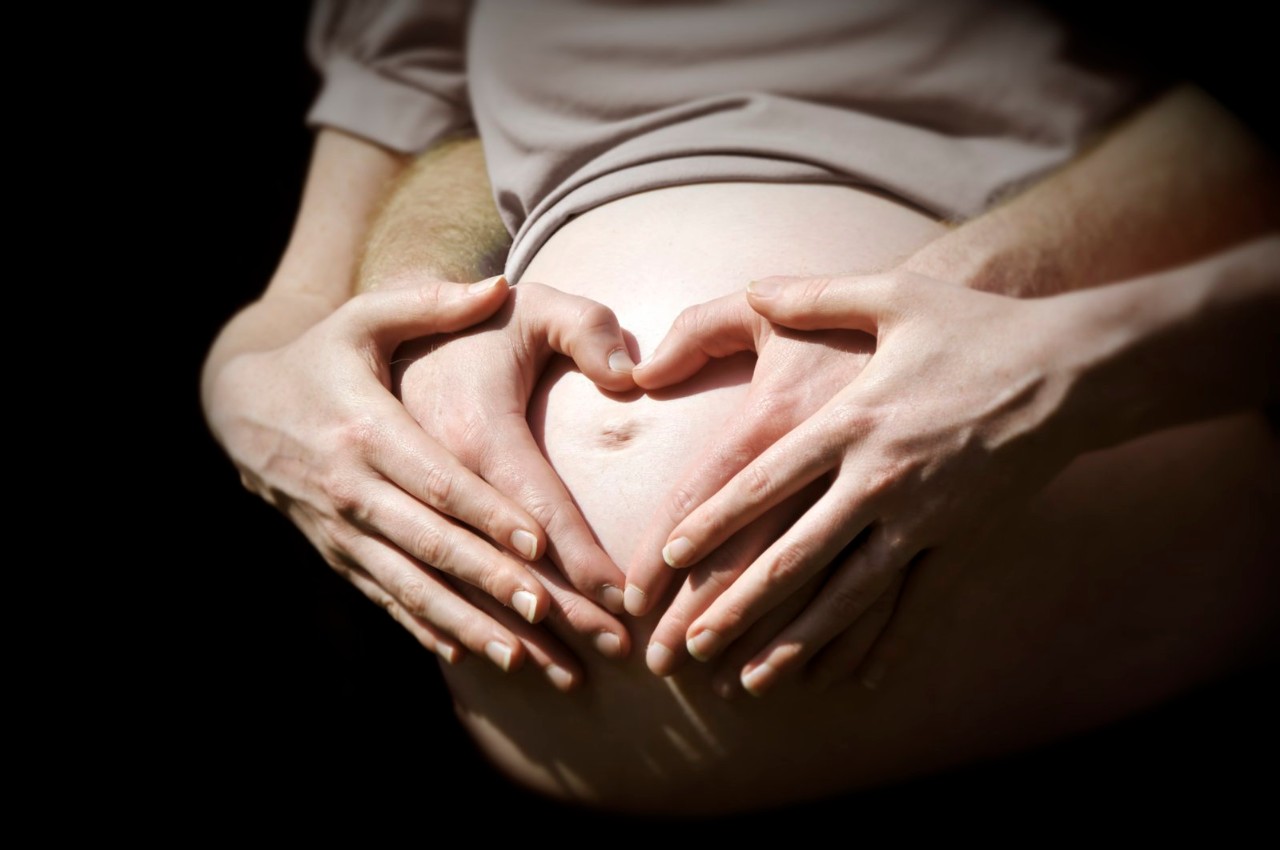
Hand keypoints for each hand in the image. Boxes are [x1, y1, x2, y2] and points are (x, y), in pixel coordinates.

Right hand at [204, 278, 628, 689]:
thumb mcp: (365, 318)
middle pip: (431, 542)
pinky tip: (468, 656)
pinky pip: (386, 597)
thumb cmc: (324, 355)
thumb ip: (432, 303)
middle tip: (548, 614)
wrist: (242, 404)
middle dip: (489, 581)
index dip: (487, 513)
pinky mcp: (338, 553)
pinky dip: (426, 627)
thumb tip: (503, 284)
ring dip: (467, 623)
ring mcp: (342, 528)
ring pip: (411, 584)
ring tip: (524, 658)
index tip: (539, 543)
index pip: (437, 479)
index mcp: (367, 427)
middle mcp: (353, 487)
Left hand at [650, 270, 1078, 694]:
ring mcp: (924, 519)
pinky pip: (914, 606)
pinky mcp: (962, 542)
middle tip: (688, 647)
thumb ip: (814, 293)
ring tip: (751, 681)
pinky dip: (881, 646)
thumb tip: (750, 286)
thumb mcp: (893, 294)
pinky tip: (852, 682)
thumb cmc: (977, 327)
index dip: (712, 522)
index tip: (670, 558)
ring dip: (796, 642)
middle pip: (793, 556)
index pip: (762, 482)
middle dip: (736, 606)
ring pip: (847, 596)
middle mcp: (879, 479)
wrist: (1075, 368)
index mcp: (850, 421)